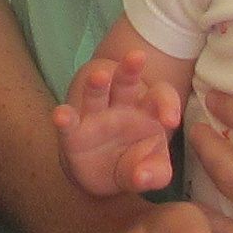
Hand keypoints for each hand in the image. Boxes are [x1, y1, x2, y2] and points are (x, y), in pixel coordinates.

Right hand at [52, 48, 184, 198]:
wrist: (102, 176)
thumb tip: (141, 176)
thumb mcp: (152, 171)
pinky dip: (64, 117)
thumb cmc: (135, 163)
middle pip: (126, 83)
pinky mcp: (74, 132)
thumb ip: (155, 174)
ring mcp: (95, 116)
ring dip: (97, 83)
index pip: (160, 97)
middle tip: (138, 55)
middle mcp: (121, 107)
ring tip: (99, 76)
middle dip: (130, 69)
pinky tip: (61, 115)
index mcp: (147, 111)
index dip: (167, 103)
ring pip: (96, 93)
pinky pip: (69, 121)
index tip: (172, 120)